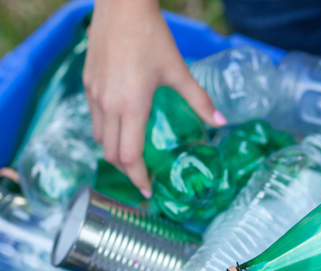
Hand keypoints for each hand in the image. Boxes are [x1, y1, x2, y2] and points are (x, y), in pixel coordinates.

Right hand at [84, 0, 226, 196]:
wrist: (122, 5)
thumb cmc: (152, 37)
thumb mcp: (178, 71)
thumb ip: (199, 100)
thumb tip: (221, 122)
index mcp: (131, 106)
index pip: (129, 157)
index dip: (138, 178)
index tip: (148, 191)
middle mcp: (108, 105)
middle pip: (111, 154)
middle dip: (127, 171)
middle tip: (144, 177)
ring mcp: (94, 94)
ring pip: (100, 137)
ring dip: (115, 152)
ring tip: (134, 156)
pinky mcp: (88, 83)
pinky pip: (95, 118)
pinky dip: (107, 132)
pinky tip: (123, 127)